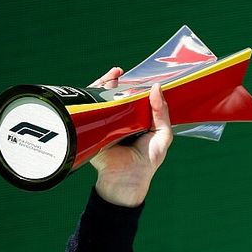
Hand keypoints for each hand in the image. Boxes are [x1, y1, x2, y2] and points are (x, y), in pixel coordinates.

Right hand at [88, 67, 172, 206]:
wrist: (126, 179)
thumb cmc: (147, 161)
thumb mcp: (162, 136)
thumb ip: (161, 113)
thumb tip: (156, 88)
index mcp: (136, 122)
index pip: (133, 99)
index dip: (133, 86)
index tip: (136, 76)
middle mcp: (119, 121)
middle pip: (114, 96)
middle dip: (115, 81)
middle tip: (119, 72)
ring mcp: (105, 124)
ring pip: (100, 99)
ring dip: (102, 85)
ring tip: (112, 76)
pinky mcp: (92, 129)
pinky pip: (89, 109)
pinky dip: (90, 96)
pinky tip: (98, 88)